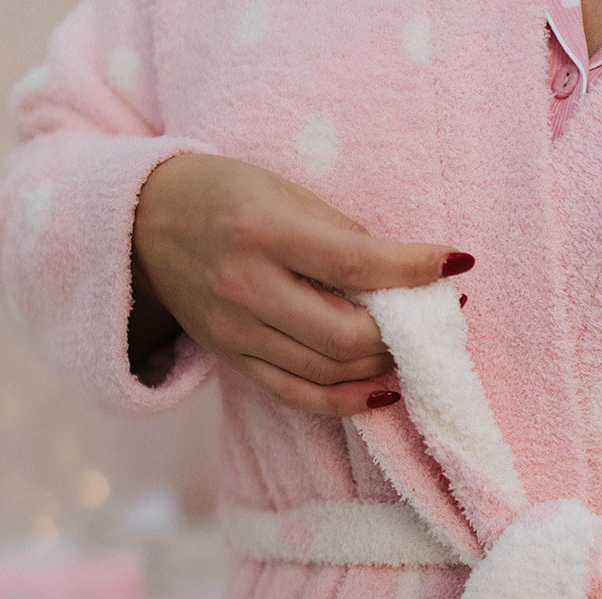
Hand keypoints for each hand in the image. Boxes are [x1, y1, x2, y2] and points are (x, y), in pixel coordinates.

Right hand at [128, 152, 472, 411]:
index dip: (413, 269)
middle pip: (346, 335)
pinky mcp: (232, 361)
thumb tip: (407, 278)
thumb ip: (342, 237)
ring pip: (328, 372)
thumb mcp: (284, 194)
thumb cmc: (227, 197)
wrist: (145, 222)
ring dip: (381, 367)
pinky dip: (348, 401)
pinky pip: (299, 398)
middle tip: (428, 319)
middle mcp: (245, 288)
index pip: (355, 262)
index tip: (456, 264)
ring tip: (409, 351)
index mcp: (262, 231)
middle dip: (398, 333)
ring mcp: (235, 333)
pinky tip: (382, 391)